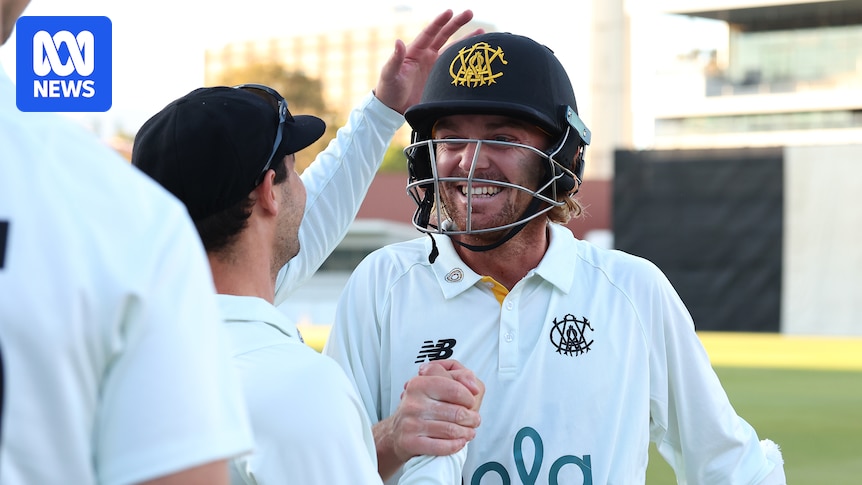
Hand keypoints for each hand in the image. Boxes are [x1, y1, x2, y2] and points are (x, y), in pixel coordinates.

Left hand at [374, 9, 484, 113]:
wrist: (393, 108)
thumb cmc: (388, 89)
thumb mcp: (389, 74)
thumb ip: (395, 59)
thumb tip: (398, 41)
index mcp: (415, 51)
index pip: (430, 33)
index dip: (440, 22)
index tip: (450, 12)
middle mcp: (427, 55)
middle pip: (444, 36)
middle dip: (457, 24)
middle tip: (470, 13)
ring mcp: (435, 66)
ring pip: (453, 49)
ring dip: (466, 41)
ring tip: (482, 34)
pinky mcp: (440, 78)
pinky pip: (455, 67)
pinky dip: (466, 61)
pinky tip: (477, 57)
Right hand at [374, 359, 483, 479]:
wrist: (396, 432)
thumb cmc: (420, 408)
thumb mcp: (433, 386)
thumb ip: (457, 378)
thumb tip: (474, 387)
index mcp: (419, 384)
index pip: (455, 389)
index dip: (469, 398)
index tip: (471, 402)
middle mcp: (413, 403)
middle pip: (457, 412)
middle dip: (472, 418)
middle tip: (474, 420)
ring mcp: (411, 423)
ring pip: (451, 430)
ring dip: (466, 433)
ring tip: (469, 432)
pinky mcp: (410, 442)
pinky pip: (441, 446)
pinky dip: (455, 446)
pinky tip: (459, 442)